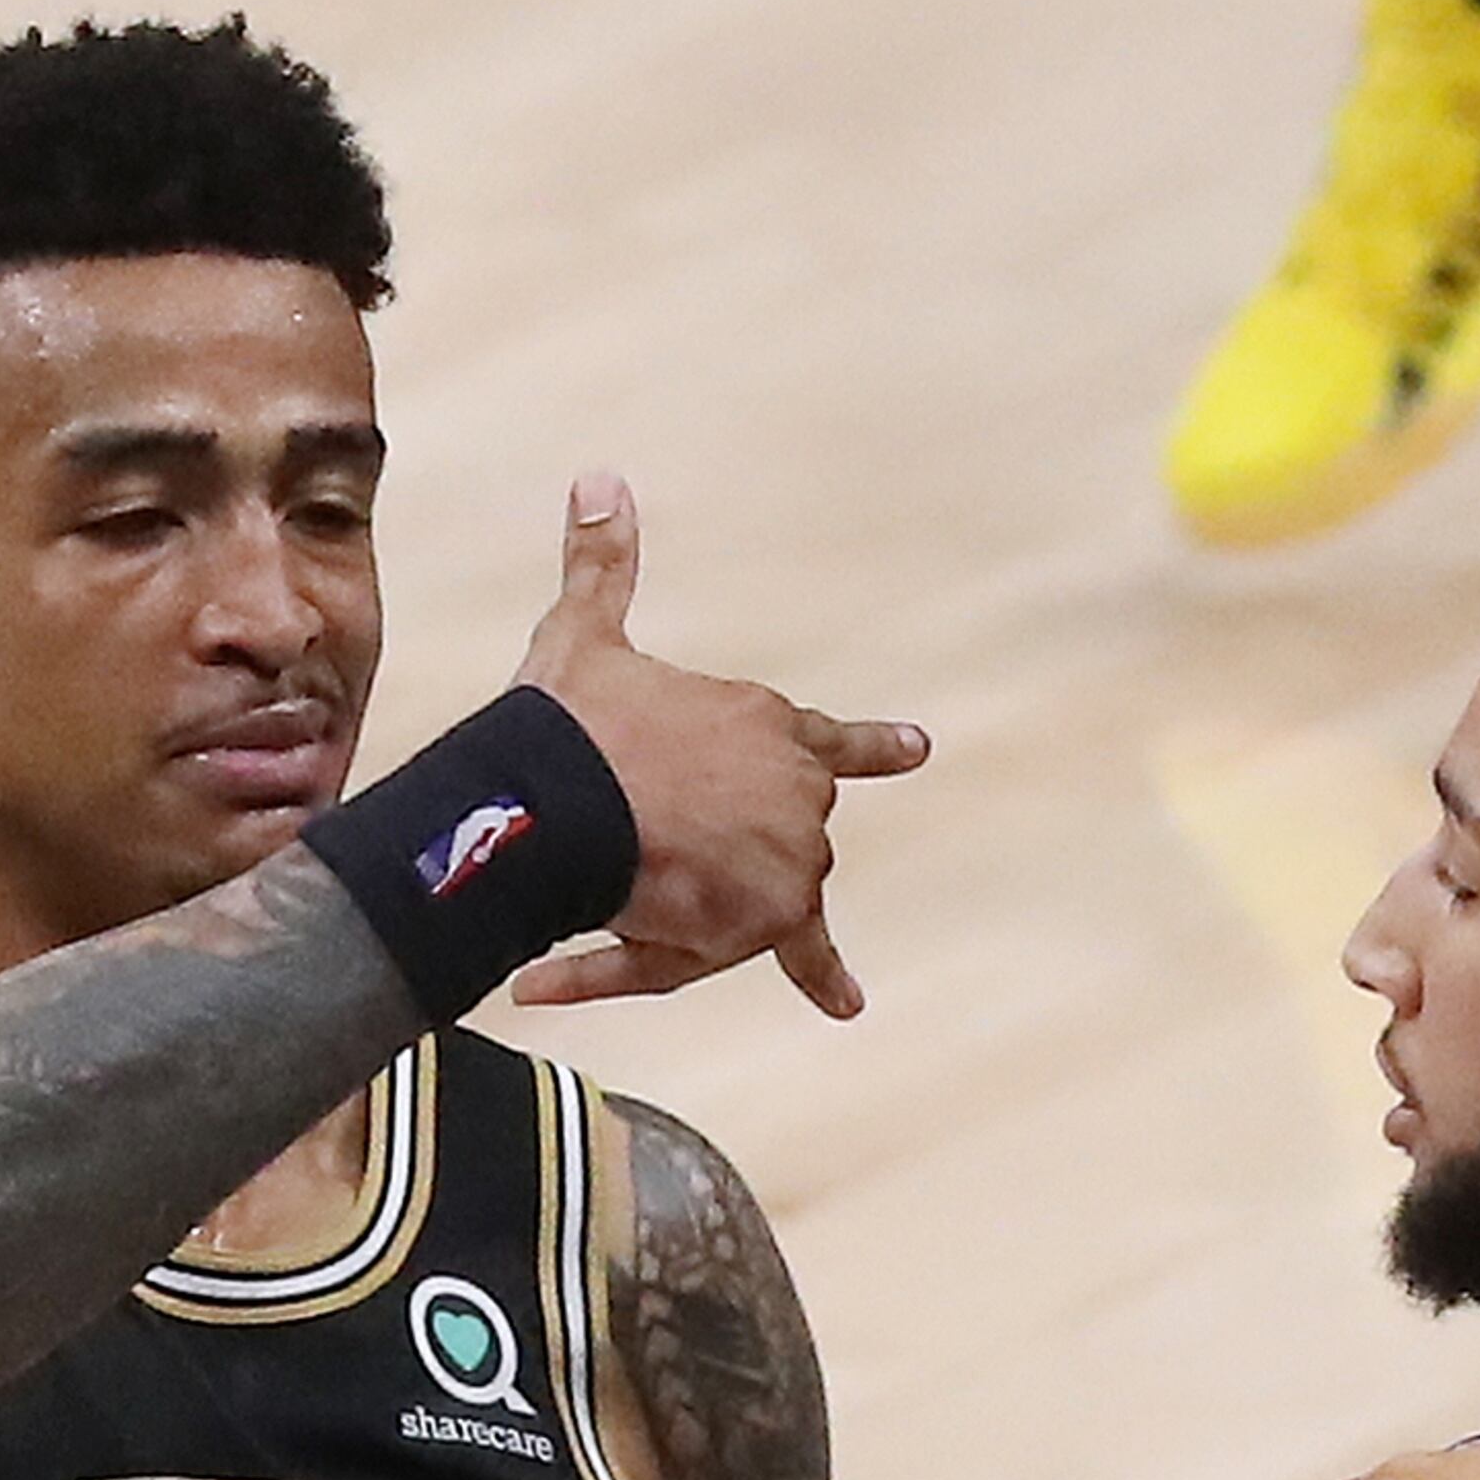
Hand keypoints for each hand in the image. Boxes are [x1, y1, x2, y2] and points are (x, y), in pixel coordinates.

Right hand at [509, 472, 927, 1017]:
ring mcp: (794, 854)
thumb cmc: (571, 720)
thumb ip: (603, 566)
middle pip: (792, 837)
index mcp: (767, 722)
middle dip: (743, 850)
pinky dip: (817, 978)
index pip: (833, 740)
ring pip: (781, 899)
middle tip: (670, 849)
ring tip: (651, 893)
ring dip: (722, 907)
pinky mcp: (777, 917)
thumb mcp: (586, 636)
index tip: (920, 749)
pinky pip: (796, 954)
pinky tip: (848, 1004)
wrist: (559, 797)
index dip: (875, 747)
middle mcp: (798, 789)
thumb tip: (598, 474)